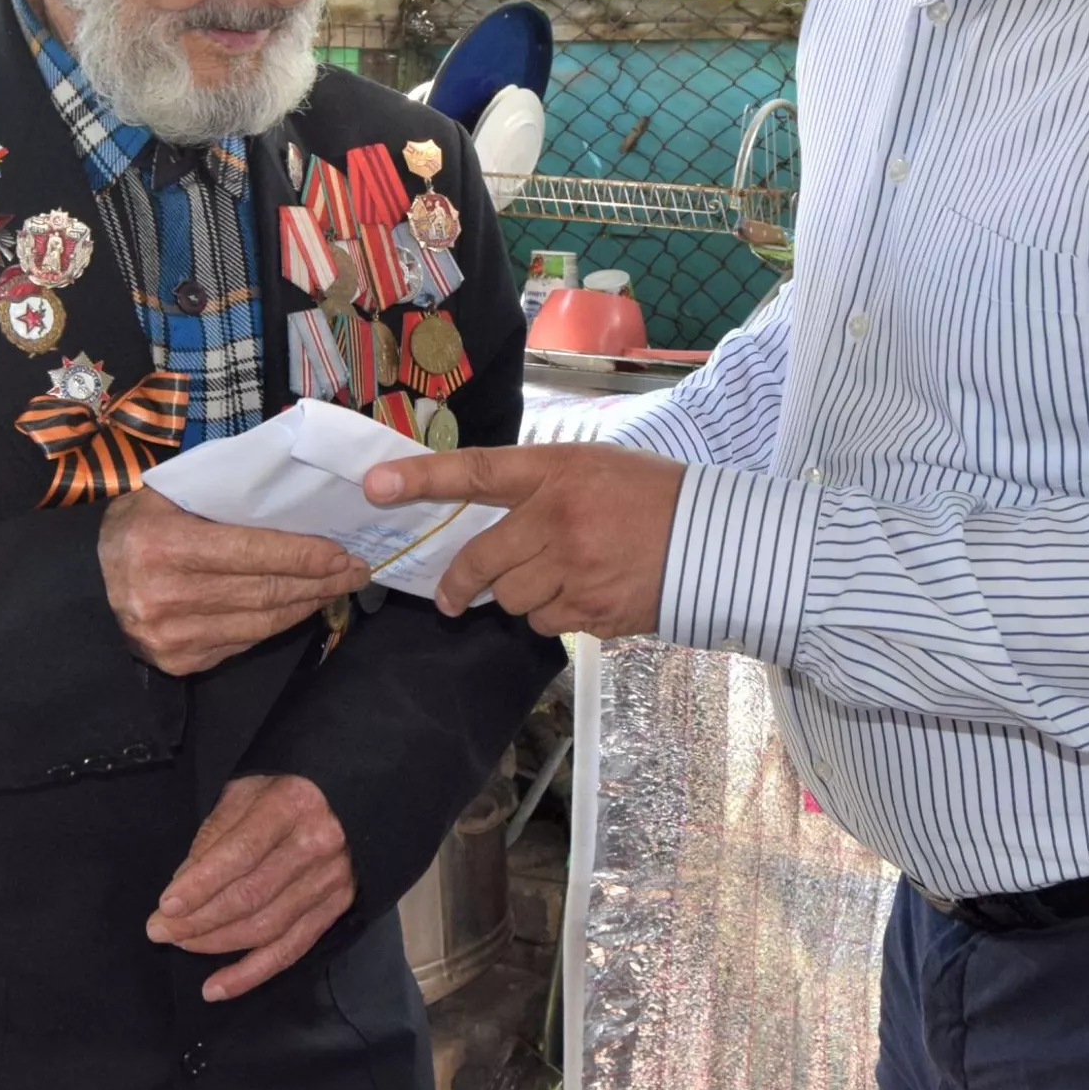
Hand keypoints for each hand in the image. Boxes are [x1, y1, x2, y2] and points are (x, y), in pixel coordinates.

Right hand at [100, 488, 369, 675]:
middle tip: (355, 568)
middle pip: (265, 590)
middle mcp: (167, 596)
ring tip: (337, 586)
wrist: (83, 589)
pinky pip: (244, 642)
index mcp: (164, 544)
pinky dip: (278, 623)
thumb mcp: (165, 496)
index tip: (343, 549)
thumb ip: (220, 495)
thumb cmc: (134, 529)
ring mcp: (172, 637)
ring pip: (262, 622)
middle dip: (320, 580)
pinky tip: (299, 606)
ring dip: (308, 604)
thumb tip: (292, 492)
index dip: (305, 554)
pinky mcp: (179, 663)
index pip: (253, 552)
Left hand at [147, 774, 354, 999]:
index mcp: (291, 805)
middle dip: (199, 919)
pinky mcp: (336, 908)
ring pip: (267, 928)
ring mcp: (330, 880)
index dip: (202, 883)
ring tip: (181, 944)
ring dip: (217, 944)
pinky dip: (250, 974)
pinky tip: (216, 987)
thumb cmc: (282, 790)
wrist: (344, 799)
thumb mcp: (244, 791)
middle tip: (159, 929)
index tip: (166, 904)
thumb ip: (214, 835)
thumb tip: (182, 885)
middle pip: (252, 895)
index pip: (241, 852)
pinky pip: (290, 951)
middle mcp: (317, 844)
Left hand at [362, 442, 682, 637]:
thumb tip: (484, 514)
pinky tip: (585, 593)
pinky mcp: (595, 610)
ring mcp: (576, 569)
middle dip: (460, 584)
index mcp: (555, 472)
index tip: (374, 484)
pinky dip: (555, 614)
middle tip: (450, 596)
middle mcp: (558, 519)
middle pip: (482, 561)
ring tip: (556, 578)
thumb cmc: (647, 494)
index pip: (475, 471)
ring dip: (520, 596)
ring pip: (513, 600)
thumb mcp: (589, 466)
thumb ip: (535, 487)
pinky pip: (548, 623)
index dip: (420, 478)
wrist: (714, 539)